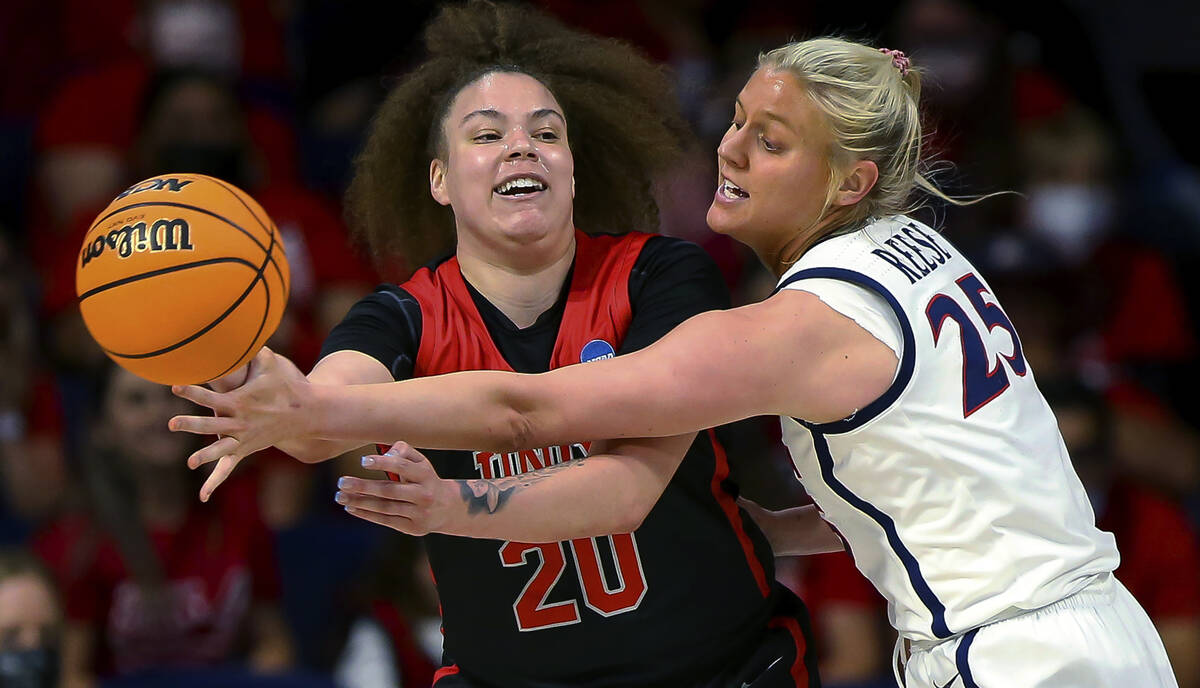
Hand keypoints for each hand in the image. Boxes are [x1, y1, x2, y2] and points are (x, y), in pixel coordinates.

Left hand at [168, 347, 311, 500]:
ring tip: (190, 462)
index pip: (212, 395)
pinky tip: (202, 496)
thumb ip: (253, 349)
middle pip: (213, 424)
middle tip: (172, 423)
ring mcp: (244, 439)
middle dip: (192, 424)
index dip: (192, 390)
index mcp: (242, 402)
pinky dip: (215, 481)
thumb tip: (241, 328)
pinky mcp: (246, 450)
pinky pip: (228, 467)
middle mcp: (241, 422)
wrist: (309, 413)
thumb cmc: (289, 385)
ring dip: (205, 455)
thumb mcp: (272, 363)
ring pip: (221, 449)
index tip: (174, 386)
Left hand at [336, 442, 459, 535]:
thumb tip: (383, 454)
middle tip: (342, 482)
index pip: (403, 467)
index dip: (383, 463)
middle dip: (363, 486)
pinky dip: (367, 515)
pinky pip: (386, 521)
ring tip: (340, 497)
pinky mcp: (413, 528)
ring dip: (360, 502)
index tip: (362, 461)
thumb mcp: (421, 462)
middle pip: (390, 490)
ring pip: (385, 508)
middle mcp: (423, 494)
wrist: (448, 508)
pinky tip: (351, 508)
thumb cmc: (426, 480)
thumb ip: (403, 452)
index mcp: (425, 475)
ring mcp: (419, 513)